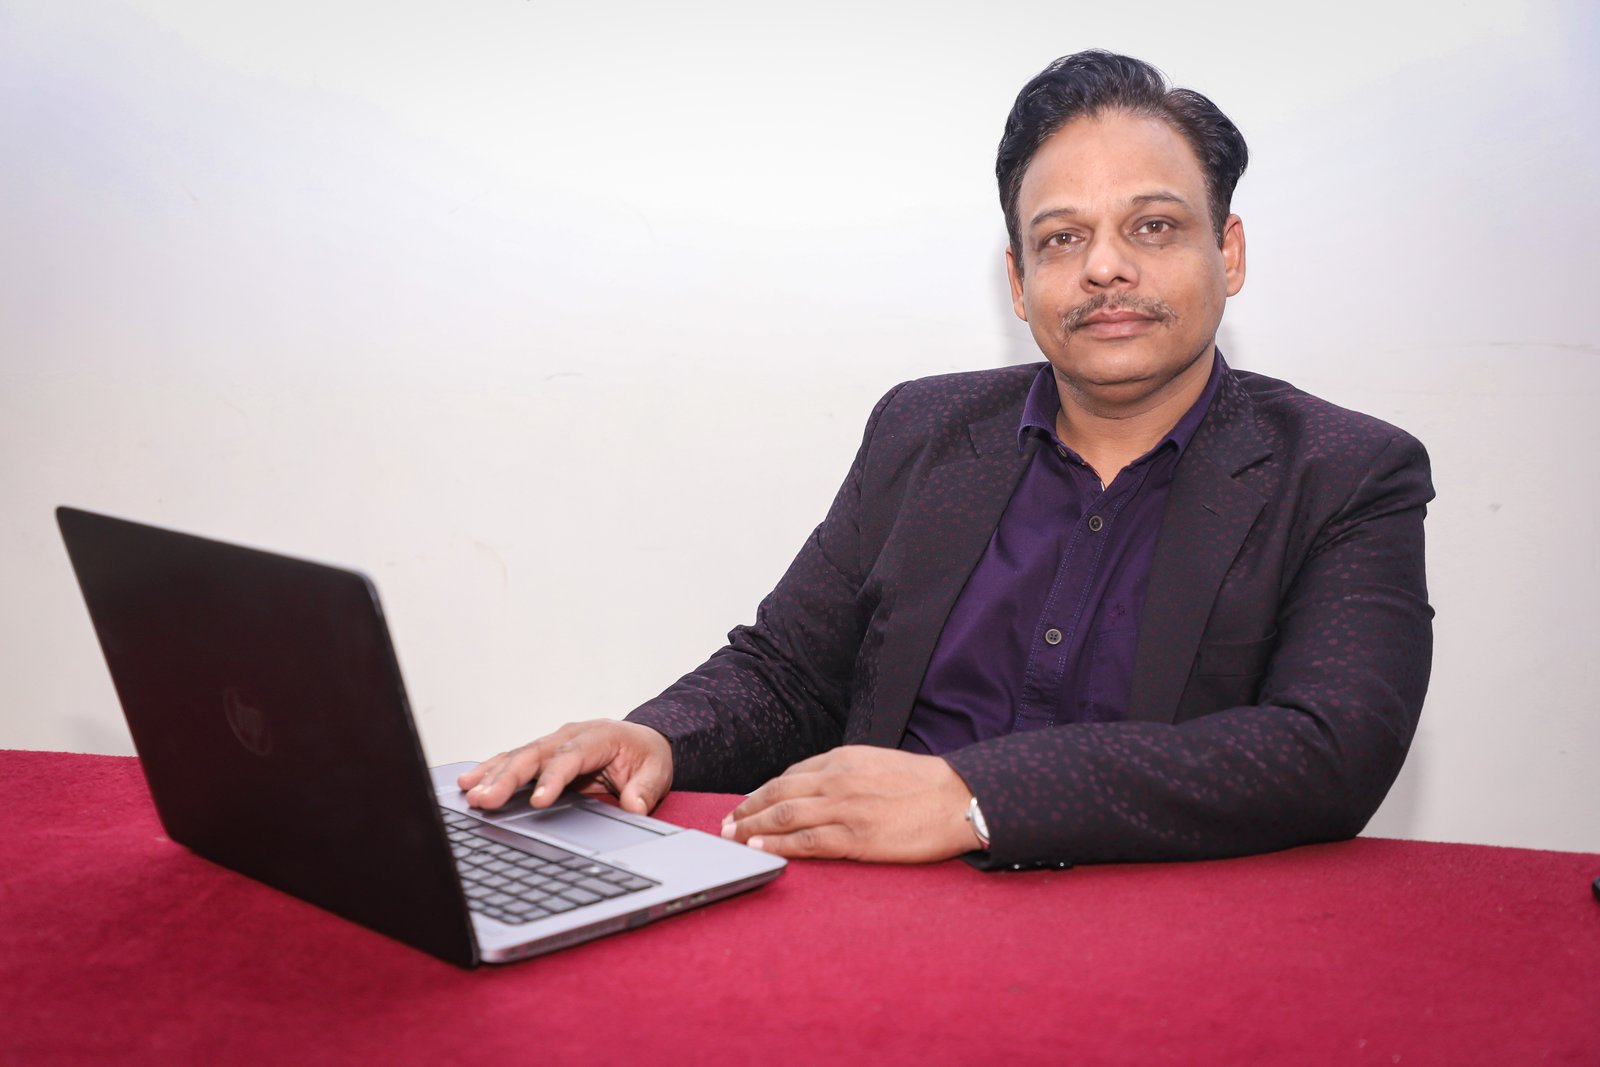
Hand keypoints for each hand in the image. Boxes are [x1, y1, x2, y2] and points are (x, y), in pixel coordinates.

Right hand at [456, 720, 673, 814]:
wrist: (643, 741)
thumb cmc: (646, 755)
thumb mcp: (658, 772)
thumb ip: (646, 789)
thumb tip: (635, 806)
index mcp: (598, 736)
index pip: (571, 757)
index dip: (553, 778)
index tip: (537, 801)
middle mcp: (570, 735)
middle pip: (535, 754)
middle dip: (507, 777)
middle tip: (485, 798)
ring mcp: (554, 743)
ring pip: (518, 756)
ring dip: (492, 774)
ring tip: (470, 792)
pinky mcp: (544, 755)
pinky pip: (514, 760)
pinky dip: (491, 770)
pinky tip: (471, 783)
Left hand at [719, 745, 978, 861]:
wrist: (959, 798)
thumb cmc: (923, 784)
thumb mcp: (878, 763)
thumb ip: (846, 773)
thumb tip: (818, 787)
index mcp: (843, 759)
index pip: (790, 775)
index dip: (763, 792)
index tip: (746, 805)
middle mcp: (837, 779)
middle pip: (778, 793)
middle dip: (746, 810)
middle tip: (725, 825)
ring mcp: (845, 808)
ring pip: (784, 816)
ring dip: (752, 828)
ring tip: (733, 839)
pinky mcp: (856, 838)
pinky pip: (808, 842)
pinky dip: (778, 845)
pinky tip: (760, 849)